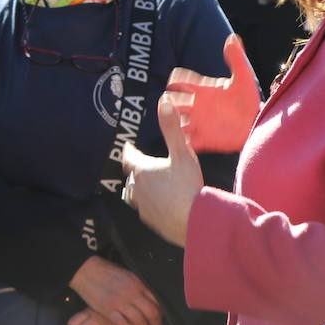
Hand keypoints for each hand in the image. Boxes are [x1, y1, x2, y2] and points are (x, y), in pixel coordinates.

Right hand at [68, 256, 162, 324]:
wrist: (86, 270)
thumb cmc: (107, 272)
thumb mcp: (128, 276)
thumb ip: (139, 288)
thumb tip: (149, 302)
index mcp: (138, 284)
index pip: (156, 303)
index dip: (160, 316)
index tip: (160, 324)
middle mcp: (132, 293)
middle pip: (151, 314)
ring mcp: (120, 301)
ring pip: (139, 321)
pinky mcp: (108, 309)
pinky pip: (124, 324)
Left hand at [120, 97, 203, 246]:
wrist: (195, 221)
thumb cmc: (188, 186)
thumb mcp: (182, 153)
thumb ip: (171, 129)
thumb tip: (164, 103)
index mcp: (143, 170)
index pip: (129, 157)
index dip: (129, 151)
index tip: (129, 147)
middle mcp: (137, 188)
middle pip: (132, 176)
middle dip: (136, 169)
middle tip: (143, 164)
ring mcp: (143, 206)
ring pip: (137, 193)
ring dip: (142, 187)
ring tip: (151, 184)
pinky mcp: (151, 221)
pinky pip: (146, 209)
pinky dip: (151, 203)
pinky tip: (161, 204)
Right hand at [165, 34, 260, 152]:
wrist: (258, 124)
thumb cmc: (250, 99)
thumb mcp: (244, 77)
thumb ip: (237, 58)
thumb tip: (232, 37)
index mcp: (202, 89)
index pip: (178, 81)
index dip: (175, 80)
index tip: (178, 82)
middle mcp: (196, 105)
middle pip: (171, 101)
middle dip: (168, 102)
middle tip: (172, 105)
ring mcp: (198, 122)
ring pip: (174, 122)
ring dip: (170, 122)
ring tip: (175, 123)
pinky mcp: (203, 140)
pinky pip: (185, 142)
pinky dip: (181, 141)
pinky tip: (184, 140)